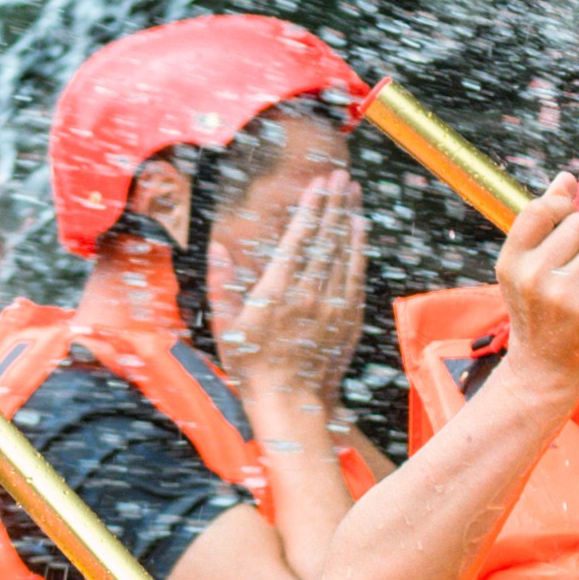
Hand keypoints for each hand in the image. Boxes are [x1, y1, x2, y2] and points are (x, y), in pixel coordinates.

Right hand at [221, 167, 370, 410]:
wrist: (291, 404)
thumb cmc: (251, 366)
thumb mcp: (224, 327)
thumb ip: (220, 285)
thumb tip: (218, 248)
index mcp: (274, 293)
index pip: (297, 239)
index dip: (310, 208)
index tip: (317, 183)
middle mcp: (307, 295)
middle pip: (325, 238)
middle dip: (333, 203)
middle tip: (340, 175)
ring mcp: (332, 306)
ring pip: (344, 251)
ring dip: (349, 217)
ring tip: (353, 191)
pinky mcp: (348, 318)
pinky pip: (356, 274)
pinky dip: (359, 248)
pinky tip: (360, 227)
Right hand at [495, 172, 578, 398]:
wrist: (543, 370)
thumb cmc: (539, 313)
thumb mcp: (526, 270)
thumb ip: (543, 224)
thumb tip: (565, 179)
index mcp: (511, 262)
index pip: (542, 209)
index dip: (565, 208)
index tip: (571, 224)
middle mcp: (532, 276)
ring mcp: (561, 293)